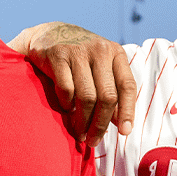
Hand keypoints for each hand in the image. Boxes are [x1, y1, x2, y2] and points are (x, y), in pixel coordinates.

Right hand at [9, 23, 135, 144]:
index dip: (128, 111)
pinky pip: (66, 90)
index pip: (127, 86)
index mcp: (115, 53)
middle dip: (101, 124)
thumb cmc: (80, 58)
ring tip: (80, 133)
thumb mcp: (101, 69)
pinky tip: (66, 110)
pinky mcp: (57, 55)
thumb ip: (112, 92)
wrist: (48, 34)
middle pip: (107, 96)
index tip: (125, 132)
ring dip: (83, 121)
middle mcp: (100, 50)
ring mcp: (78, 51)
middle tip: (93, 140)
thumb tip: (121, 123)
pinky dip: (67, 105)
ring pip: (87, 97)